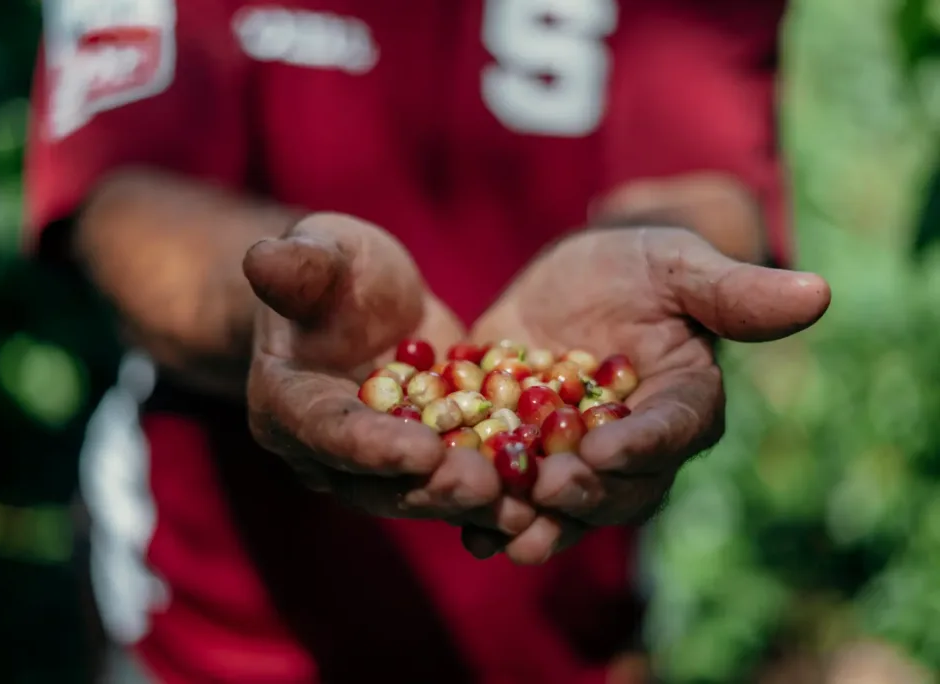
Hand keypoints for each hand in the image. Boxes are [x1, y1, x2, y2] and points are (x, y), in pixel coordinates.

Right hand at [243, 213, 535, 533]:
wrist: (361, 299)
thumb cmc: (331, 269)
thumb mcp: (320, 252)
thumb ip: (298, 267)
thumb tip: (261, 258)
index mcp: (287, 403)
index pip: (329, 431)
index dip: (372, 445)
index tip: (422, 450)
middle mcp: (327, 452)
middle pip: (378, 481)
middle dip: (433, 488)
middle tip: (486, 488)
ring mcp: (377, 465)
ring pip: (423, 493)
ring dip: (474, 502)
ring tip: (526, 503)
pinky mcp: (424, 461)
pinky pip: (457, 479)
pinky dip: (500, 490)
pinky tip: (547, 494)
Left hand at [465, 226, 830, 563]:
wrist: (575, 278)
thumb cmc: (640, 266)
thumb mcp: (678, 265)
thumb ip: (734, 291)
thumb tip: (820, 291)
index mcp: (681, 404)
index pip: (672, 431)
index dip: (644, 442)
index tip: (609, 447)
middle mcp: (633, 446)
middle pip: (619, 486)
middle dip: (586, 492)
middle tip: (551, 490)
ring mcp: (576, 457)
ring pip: (565, 504)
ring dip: (536, 522)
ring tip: (501, 533)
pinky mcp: (522, 453)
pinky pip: (511, 490)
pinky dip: (487, 509)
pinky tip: (458, 523)